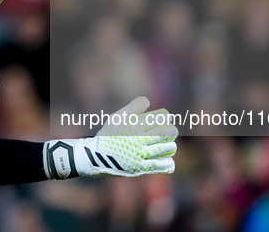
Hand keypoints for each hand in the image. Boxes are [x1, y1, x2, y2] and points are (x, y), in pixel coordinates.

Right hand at [44, 97, 177, 178]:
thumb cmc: (108, 135)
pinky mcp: (140, 168)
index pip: (158, 118)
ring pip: (165, 149)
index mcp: (134, 125)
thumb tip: (147, 101)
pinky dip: (167, 163)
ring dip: (171, 146)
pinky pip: (160, 165)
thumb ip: (133, 107)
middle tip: (172, 131)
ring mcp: (139, 154)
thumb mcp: (117, 117)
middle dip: (171, 131)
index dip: (166, 117)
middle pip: (165, 132)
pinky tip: (169, 160)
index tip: (167, 118)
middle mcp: (138, 139)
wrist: (96, 157)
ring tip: (170, 146)